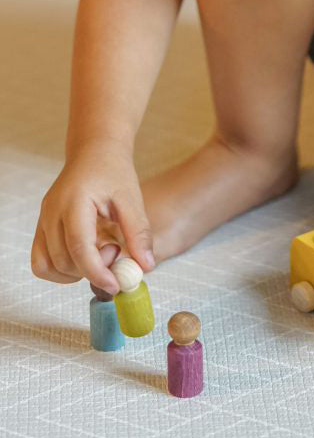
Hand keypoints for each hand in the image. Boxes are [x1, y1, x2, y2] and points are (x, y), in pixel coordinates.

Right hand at [31, 141, 154, 293]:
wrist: (95, 152)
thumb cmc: (114, 172)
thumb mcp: (132, 199)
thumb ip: (139, 233)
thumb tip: (146, 266)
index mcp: (74, 202)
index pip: (79, 247)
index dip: (97, 272)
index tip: (117, 285)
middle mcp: (51, 212)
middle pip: (64, 260)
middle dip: (92, 268)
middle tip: (116, 250)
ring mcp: (43, 220)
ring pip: (48, 265)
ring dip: (77, 271)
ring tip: (102, 248)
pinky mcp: (43, 226)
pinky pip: (43, 260)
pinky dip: (64, 268)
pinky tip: (88, 254)